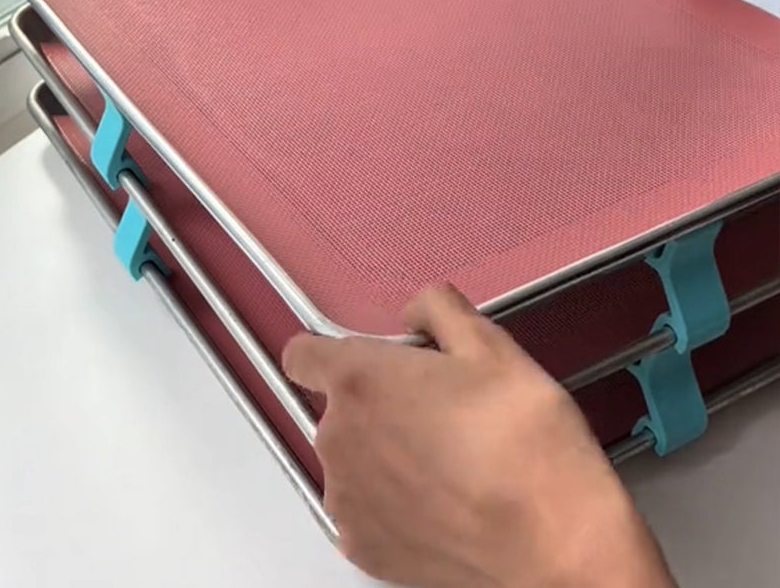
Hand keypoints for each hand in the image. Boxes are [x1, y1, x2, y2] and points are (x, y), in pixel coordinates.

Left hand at [283, 285, 676, 587]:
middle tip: (439, 409)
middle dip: (378, 400)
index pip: (302, 354)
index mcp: (361, 380)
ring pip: (351, 457)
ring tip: (447, 461)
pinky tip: (440, 501)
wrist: (554, 544)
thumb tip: (415, 311)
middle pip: (339, 406)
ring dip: (382, 452)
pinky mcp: (361, 547)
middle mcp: (338, 439)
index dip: (329, 352)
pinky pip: (362, 507)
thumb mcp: (493, 346)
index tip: (365, 362)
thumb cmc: (523, 441)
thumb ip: (439, 309)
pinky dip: (390, 500)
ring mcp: (345, 499)